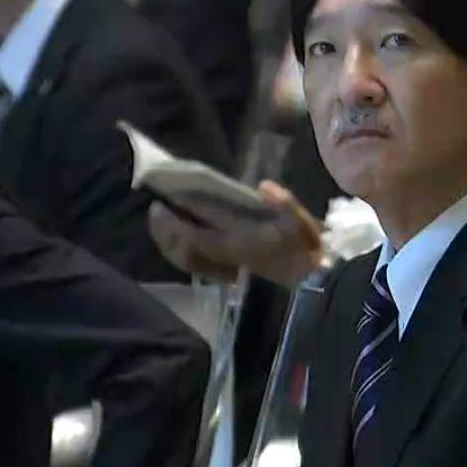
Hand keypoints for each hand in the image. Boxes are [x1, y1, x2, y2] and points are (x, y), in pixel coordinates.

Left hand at [148, 179, 324, 288]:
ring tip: (161, 224)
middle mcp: (227, 255)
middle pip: (183, 249)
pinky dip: (181, 253)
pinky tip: (178, 241)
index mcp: (239, 241)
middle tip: (155, 211)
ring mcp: (226, 266)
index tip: (162, 203)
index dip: (177, 220)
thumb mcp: (301, 222)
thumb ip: (284, 202)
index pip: (198, 232)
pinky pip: (194, 265)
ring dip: (169, 243)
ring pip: (186, 259)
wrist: (310, 280)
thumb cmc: (304, 248)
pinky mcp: (228, 272)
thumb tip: (265, 186)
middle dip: (165, 231)